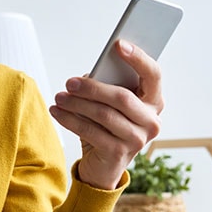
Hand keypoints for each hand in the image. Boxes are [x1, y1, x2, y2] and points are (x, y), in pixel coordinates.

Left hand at [50, 40, 163, 189]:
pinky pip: (90, 131)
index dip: (138, 58)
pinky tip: (57, 112)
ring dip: (77, 104)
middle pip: (122, 97)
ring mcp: (137, 139)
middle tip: (69, 82)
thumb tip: (91, 75)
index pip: (153, 75)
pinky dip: (70, 120)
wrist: (103, 166)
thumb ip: (108, 86)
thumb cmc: (107, 128)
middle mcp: (152, 121)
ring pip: (104, 114)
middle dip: (92, 88)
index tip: (118, 44)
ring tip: (59, 97)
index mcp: (154, 102)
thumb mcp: (109, 104)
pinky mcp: (119, 154)